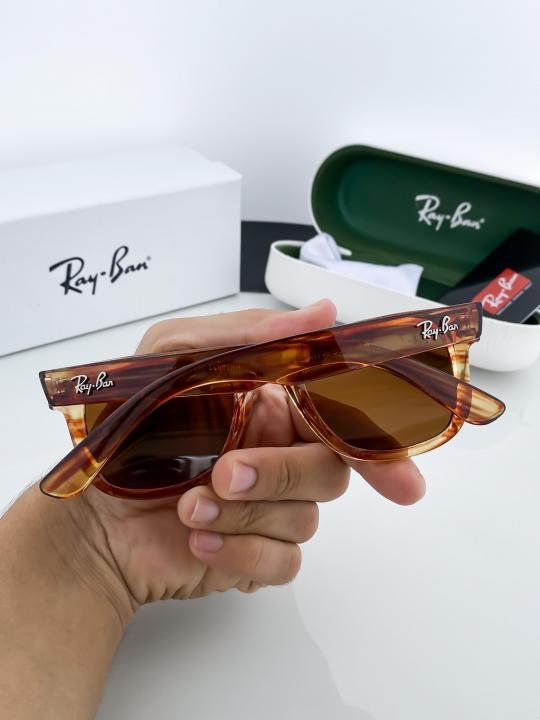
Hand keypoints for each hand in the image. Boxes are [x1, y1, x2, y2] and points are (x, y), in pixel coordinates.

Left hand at [71, 300, 425, 612]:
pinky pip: (284, 564)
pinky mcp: (254, 555)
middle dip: (282, 471)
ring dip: (243, 511)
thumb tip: (323, 313)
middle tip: (226, 472)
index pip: (342, 413)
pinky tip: (198, 541)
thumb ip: (244, 335)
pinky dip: (242, 555)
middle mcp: (280, 453)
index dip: (377, 434)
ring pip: (307, 518)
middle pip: (331, 467)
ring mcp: (270, 507)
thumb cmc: (126, 427)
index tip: (398, 467)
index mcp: (271, 404)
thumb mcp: (171, 358)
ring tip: (187, 504)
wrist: (87, 512)